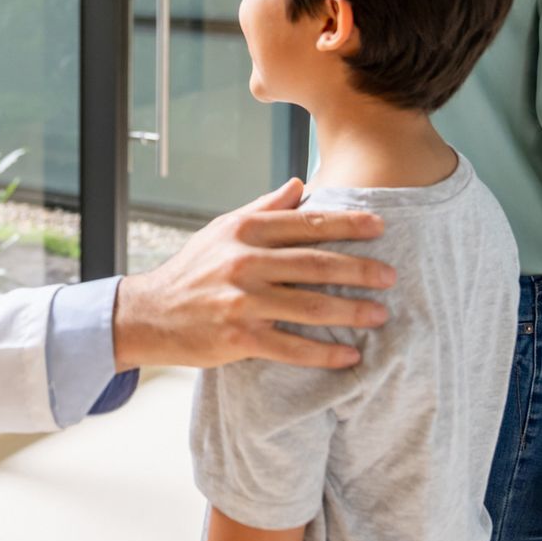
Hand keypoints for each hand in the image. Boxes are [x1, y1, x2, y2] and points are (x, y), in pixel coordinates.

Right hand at [112, 178, 393, 370]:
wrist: (150, 314)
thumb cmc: (192, 270)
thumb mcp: (223, 229)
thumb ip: (264, 208)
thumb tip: (299, 184)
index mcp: (245, 231)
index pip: (306, 223)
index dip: (347, 223)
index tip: (380, 226)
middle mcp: (245, 263)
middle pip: (316, 264)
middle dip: (360, 269)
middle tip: (391, 276)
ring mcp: (243, 301)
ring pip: (310, 306)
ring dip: (351, 312)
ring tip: (380, 315)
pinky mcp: (239, 338)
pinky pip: (292, 347)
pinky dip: (324, 353)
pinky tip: (349, 355)